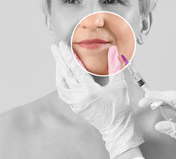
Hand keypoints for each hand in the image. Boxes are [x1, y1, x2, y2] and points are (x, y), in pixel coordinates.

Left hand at [51, 41, 142, 158]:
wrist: (116, 129)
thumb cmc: (120, 109)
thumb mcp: (120, 87)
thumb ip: (116, 68)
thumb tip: (114, 52)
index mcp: (90, 91)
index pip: (76, 69)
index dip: (69, 56)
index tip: (63, 45)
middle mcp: (79, 97)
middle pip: (65, 74)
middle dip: (59, 59)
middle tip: (55, 47)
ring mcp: (75, 103)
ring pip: (61, 84)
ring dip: (58, 70)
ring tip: (57, 59)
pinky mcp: (75, 107)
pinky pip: (63, 92)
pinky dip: (61, 82)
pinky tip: (61, 75)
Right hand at [139, 90, 175, 158]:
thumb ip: (174, 131)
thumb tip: (159, 125)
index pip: (174, 99)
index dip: (160, 96)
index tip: (148, 96)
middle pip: (171, 97)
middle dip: (156, 97)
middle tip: (143, 101)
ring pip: (170, 100)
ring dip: (158, 100)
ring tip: (146, 103)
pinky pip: (171, 106)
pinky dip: (162, 105)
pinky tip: (155, 107)